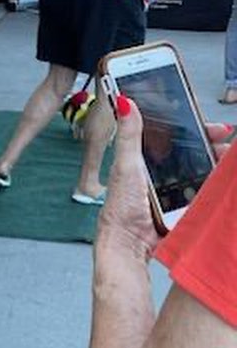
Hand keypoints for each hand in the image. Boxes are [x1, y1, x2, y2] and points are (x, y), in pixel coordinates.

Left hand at [98, 97, 233, 259]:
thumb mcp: (126, 166)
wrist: (128, 245)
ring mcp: (169, 192)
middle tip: (223, 140)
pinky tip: (221, 180)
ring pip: (198, 172)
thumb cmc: (120, 210)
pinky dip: (212, 186)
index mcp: (142, 162)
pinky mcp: (178, 209)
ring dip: (214, 164)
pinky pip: (199, 193)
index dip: (193, 129)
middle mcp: (156, 176)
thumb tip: (123, 102)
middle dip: (209, 145)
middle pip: (190, 153)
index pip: (172, 138)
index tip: (210, 124)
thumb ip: (129, 135)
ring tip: (225, 157)